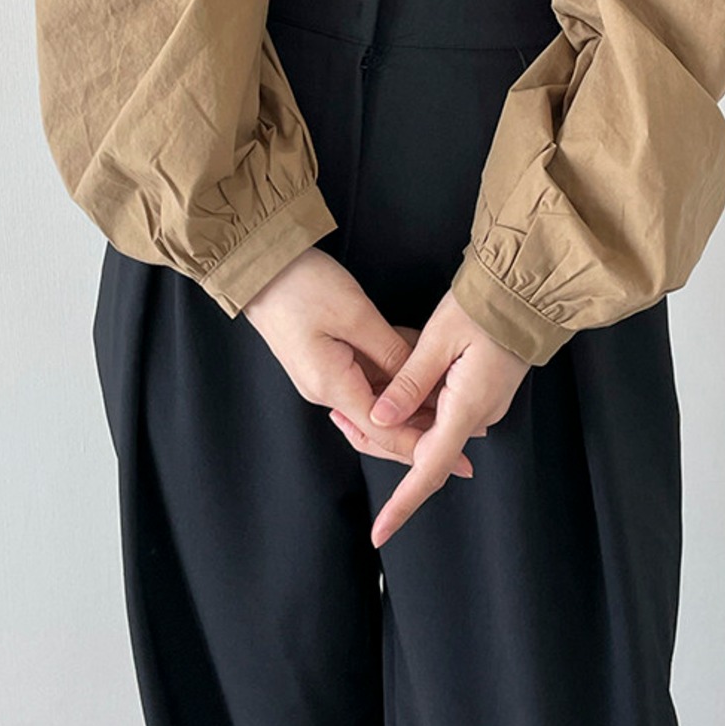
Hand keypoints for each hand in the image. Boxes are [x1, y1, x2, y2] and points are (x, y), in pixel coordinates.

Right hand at [242, 247, 474, 477]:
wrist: (260, 267)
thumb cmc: (301, 285)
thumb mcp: (356, 315)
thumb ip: (391, 352)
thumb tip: (419, 383)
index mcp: (331, 385)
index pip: (385, 432)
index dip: (423, 448)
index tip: (457, 458)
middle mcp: (326, 389)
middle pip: (381, 426)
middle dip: (422, 430)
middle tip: (465, 435)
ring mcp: (324, 375)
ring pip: (377, 402)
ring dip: (411, 401)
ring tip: (449, 398)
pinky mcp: (326, 360)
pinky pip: (366, 379)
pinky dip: (394, 377)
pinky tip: (420, 364)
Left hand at [355, 287, 531, 546]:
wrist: (528, 294)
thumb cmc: (484, 308)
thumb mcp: (439, 338)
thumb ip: (408, 381)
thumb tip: (380, 419)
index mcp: (467, 407)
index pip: (429, 469)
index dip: (402, 504)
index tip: (379, 532)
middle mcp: (478, 416)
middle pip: (426, 451)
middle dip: (385, 442)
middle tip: (342, 419)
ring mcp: (483, 406)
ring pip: (433, 431)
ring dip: (400, 421)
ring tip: (365, 391)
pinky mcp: (482, 393)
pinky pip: (445, 413)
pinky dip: (417, 407)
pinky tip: (397, 383)